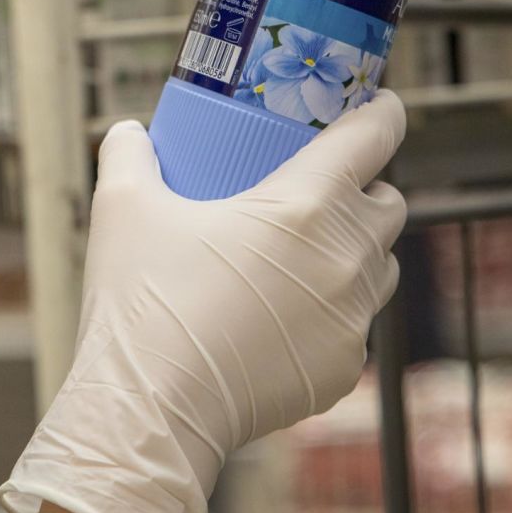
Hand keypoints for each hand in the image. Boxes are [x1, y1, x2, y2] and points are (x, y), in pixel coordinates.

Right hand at [0, 92, 407, 512]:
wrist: (151, 408)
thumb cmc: (142, 300)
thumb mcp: (122, 207)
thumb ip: (129, 153)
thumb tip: (129, 131)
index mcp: (305, 204)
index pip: (374, 138)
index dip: (381, 112)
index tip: (376, 104)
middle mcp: (345, 257)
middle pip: (389, 204)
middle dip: (365, 189)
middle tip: (320, 187)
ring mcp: (351, 319)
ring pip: (380, 268)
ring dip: (354, 252)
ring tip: (302, 254)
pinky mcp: (342, 369)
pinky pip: (354, 327)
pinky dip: (329, 314)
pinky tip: (281, 318)